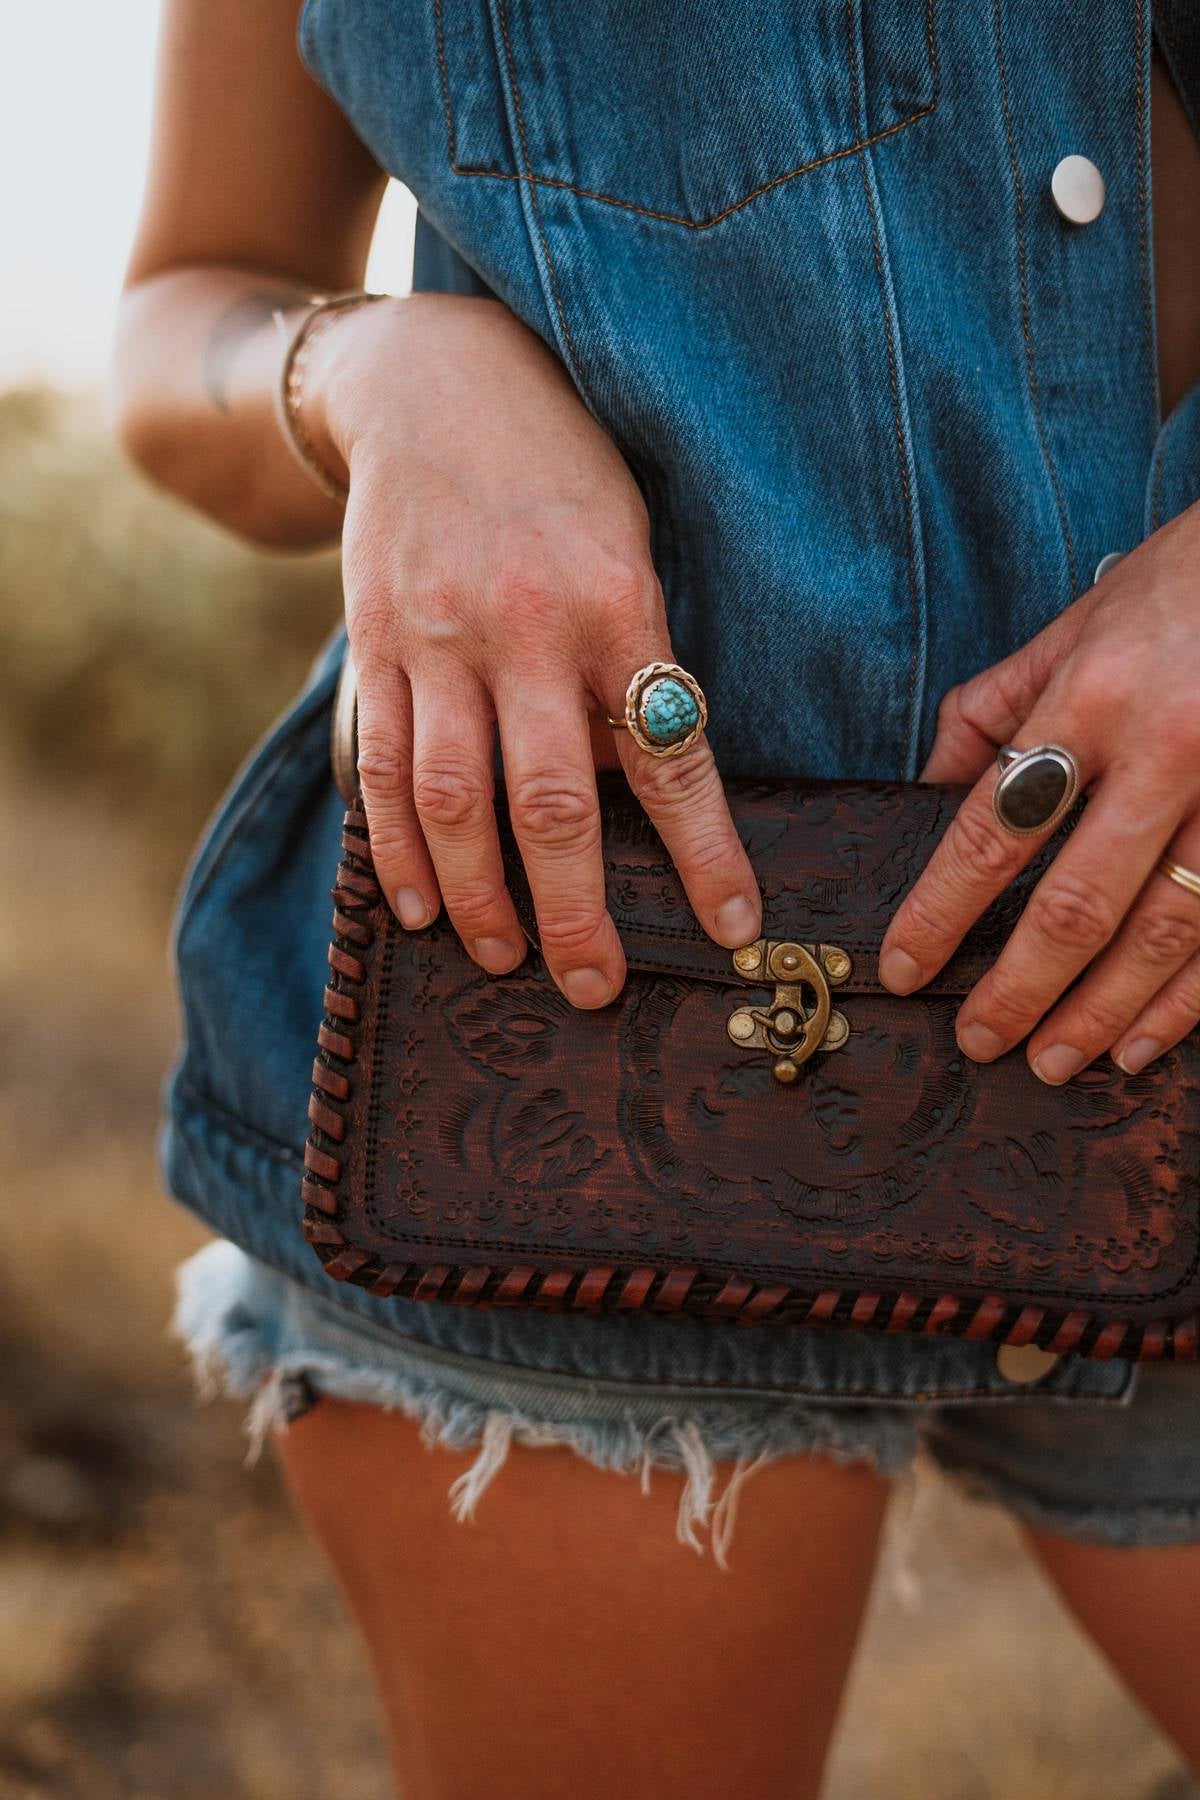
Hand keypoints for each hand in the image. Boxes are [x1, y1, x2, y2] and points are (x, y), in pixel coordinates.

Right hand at [311, 293, 760, 1005]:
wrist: (434, 378)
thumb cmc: (562, 463)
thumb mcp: (629, 535)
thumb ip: (637, 651)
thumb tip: (652, 781)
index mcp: (615, 601)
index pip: (670, 757)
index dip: (704, 854)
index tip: (731, 928)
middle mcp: (523, 629)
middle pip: (547, 807)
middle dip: (574, 914)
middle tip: (592, 989)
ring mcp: (437, 639)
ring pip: (451, 802)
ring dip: (476, 900)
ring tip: (502, 958)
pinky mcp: (375, 642)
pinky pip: (379, 766)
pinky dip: (395, 848)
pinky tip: (414, 904)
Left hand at [878, 502, 1199, 1081]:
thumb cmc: (1177, 589)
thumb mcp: (1072, 627)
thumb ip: (994, 710)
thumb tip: (928, 788)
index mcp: (1091, 698)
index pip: (992, 830)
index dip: (940, 912)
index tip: (904, 967)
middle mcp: (1166, 749)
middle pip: (1077, 903)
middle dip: (1020, 990)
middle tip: (978, 1042)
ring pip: (1163, 935)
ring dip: (1103, 1014)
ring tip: (1056, 1062)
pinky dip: (1186, 1002)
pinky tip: (1143, 1042)